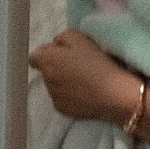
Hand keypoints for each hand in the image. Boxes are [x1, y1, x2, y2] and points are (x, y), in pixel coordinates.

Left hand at [30, 33, 149, 130]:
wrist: (114, 94)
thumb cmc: (97, 63)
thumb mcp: (80, 38)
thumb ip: (62, 38)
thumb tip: (56, 44)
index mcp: (46, 60)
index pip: (35, 56)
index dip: (48, 54)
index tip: (63, 55)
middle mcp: (45, 79)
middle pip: (46, 71)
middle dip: (57, 68)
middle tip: (78, 66)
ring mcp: (53, 96)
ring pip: (55, 86)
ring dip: (64, 82)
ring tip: (85, 81)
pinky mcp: (62, 110)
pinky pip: (63, 99)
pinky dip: (71, 97)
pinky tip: (86, 94)